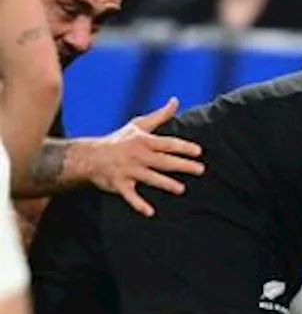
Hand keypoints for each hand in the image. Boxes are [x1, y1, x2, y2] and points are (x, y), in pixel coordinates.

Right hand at [87, 98, 204, 216]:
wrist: (89, 157)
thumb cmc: (119, 140)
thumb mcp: (138, 125)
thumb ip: (160, 116)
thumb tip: (176, 101)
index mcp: (143, 141)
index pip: (167, 144)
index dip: (182, 147)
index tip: (198, 151)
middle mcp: (137, 156)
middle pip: (163, 161)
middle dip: (182, 165)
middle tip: (200, 170)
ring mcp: (128, 170)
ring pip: (150, 178)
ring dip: (165, 184)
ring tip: (181, 189)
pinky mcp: (119, 184)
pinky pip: (130, 196)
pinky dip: (138, 204)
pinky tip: (150, 212)